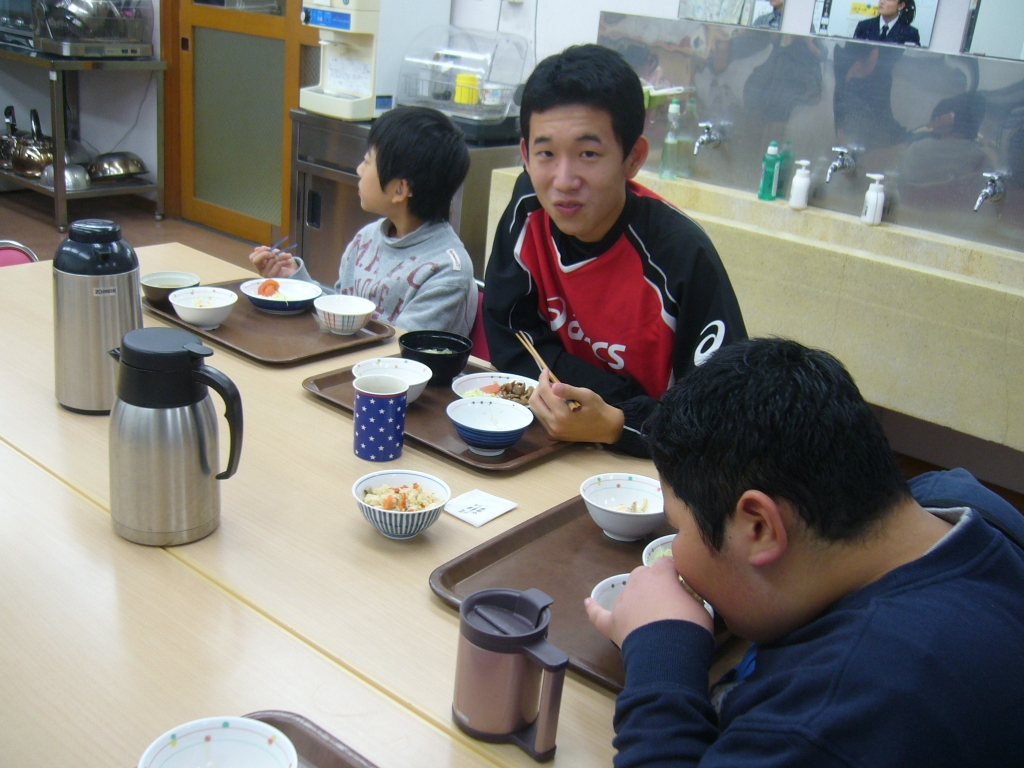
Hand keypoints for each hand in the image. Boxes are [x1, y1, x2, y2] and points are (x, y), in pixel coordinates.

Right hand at [249, 247, 297, 277]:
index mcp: (260, 264)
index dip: (259, 251)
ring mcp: (266, 274)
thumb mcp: (276, 253)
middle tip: (274, 253)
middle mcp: (261, 270)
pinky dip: (284, 261)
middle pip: (255, 260)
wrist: (294, 271)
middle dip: (264, 254)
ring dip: (281, 256)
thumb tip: (257, 248)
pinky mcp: (273, 277)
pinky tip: (289, 261)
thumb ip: (268, 251)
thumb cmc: (284, 262)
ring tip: (288, 256)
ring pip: (270, 260)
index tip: (268, 248)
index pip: (252, 257)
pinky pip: (277, 265)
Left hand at [528, 369, 624, 443]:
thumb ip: (569, 390)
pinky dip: (543, 408)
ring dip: (540, 398)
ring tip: (551, 391)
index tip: (546, 371)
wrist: (606, 429)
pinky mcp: (552, 435)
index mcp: (562, 414)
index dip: (543, 378)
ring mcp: (552, 432)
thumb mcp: (587, 395)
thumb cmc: (598, 409)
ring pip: (535, 411)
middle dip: (539, 388)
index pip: (544, 392)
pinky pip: (541, 418)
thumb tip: (553, 385)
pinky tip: (552, 403)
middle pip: (535, 402)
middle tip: (548, 381)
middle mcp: (554, 425)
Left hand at [585, 558, 713, 647]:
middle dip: (654, 585)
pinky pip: (599, 614)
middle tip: (668, 602)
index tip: (682, 581)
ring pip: (627, 593)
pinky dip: (594, 609)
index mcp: (661, 575)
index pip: (667, 563)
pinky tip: (588, 602)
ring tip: (648, 617)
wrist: (669, 652)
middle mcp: (638, 582)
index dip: (674, 572)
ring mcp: (622, 602)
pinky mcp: (612, 622)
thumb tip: (687, 600)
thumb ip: (690, 598)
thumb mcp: (700, 607)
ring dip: (636, 600)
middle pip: (644, 575)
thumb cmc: (689, 627)